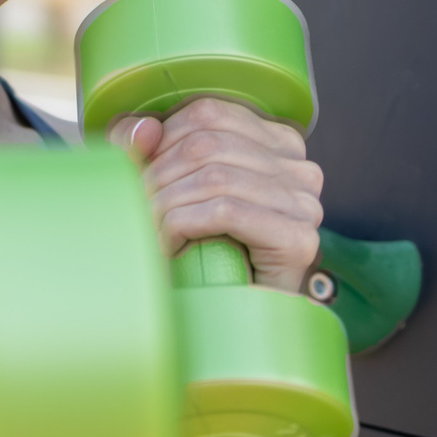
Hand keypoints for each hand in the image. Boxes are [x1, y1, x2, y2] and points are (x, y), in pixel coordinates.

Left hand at [109, 96, 323, 292]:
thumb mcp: (166, 189)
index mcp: (276, 141)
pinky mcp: (299, 239)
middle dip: (156, 175)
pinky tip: (169, 247)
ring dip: (164, 205)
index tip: (137, 175)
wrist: (232, 324)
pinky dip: (183, 226)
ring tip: (144, 230)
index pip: (207, 112)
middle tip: (132, 209)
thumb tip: (144, 127)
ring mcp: (305, 203)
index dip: (159, 140)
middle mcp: (299, 166)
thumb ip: (145, 149)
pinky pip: (225, 212)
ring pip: (213, 177)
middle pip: (206, 145)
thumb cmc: (197, 252)